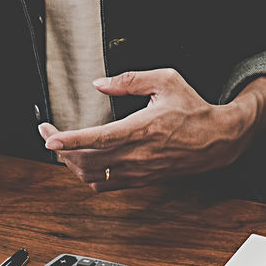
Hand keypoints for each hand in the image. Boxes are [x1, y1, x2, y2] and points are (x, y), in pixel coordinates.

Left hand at [39, 69, 265, 191]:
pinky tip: (83, 163)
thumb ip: (130, 80)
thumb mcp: (165, 80)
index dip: (70, 139)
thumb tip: (100, 84)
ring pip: (92, 175)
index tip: (50, 136)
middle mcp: (137, 155)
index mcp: (140, 129)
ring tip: (63, 147)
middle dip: (61, 148)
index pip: (97, 138)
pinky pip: (105, 185)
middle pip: (87, 159)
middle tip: (49, 133)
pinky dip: (88, 175)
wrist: (216, 140)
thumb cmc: (193, 109)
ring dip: (72, 163)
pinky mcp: (140, 181)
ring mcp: (137, 171)